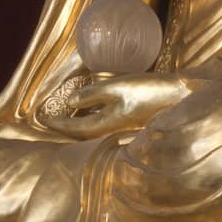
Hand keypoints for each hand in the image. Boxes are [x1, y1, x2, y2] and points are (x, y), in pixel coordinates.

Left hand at [51, 72, 202, 139]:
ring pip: (92, 130)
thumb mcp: (116, 87)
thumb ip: (91, 95)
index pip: (72, 128)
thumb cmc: (148, 91)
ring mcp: (121, 130)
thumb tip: (71, 102)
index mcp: (104, 126)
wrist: (180, 98)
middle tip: (49, 118)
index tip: (41, 117)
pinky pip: (104, 125)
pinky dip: (92, 119)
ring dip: (78, 123)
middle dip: (64, 126)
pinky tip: (93, 110)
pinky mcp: (130, 124)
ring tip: (67, 114)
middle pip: (81, 133)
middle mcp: (111, 132)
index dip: (55, 122)